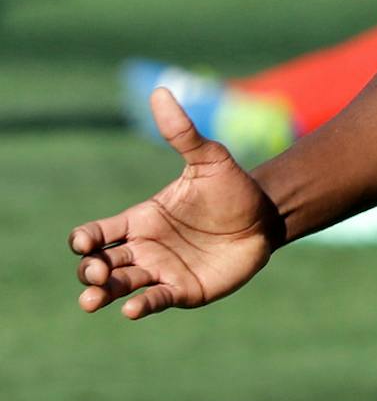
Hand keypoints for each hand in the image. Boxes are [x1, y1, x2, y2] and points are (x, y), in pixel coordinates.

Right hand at [70, 89, 280, 318]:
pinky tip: (131, 309)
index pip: (98, 233)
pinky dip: (139, 306)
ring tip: (94, 299)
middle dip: (89, 270)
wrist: (267, 217)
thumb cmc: (234, 187)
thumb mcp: (209, 158)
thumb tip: (161, 90)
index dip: (84, 239)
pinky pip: (153, 300)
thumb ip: (182, 132)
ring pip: (119, 286)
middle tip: (95, 272)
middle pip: (100, 263)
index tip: (84, 241)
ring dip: (102, 293)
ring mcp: (161, 270)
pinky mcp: (183, 290)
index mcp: (141, 219)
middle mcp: (144, 247)